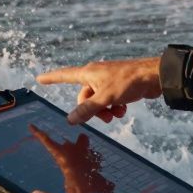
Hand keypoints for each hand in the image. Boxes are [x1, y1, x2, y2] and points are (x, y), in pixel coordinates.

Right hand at [37, 56, 161, 123]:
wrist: (154, 76)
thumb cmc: (129, 82)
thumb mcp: (106, 98)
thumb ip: (87, 110)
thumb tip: (70, 119)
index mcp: (88, 73)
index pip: (64, 75)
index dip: (51, 78)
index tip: (39, 79)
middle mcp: (95, 75)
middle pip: (83, 97)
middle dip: (92, 110)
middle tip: (105, 118)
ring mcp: (107, 81)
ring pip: (97, 101)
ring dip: (104, 111)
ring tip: (116, 115)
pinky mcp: (118, 86)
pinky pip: (109, 100)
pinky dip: (114, 107)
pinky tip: (123, 111)